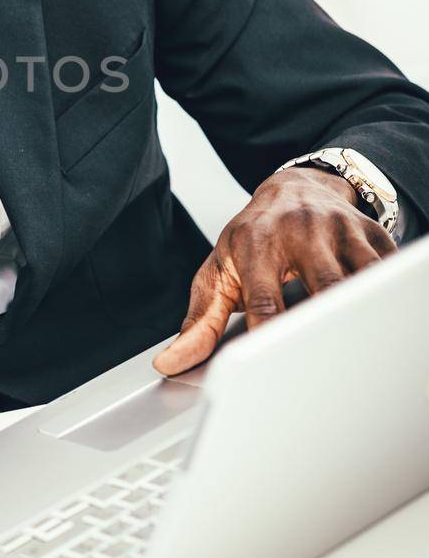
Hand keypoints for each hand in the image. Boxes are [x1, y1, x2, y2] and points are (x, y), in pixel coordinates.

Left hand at [153, 167, 396, 374]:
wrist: (293, 187)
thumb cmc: (253, 236)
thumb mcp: (219, 270)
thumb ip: (198, 320)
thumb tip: (170, 362)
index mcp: (257, 242)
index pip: (264, 299)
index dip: (268, 336)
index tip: (268, 370)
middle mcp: (301, 230)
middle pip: (325, 286)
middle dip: (326, 325)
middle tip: (321, 365)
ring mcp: (341, 230)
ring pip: (363, 278)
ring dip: (360, 311)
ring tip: (352, 343)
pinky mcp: (372, 234)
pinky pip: (389, 271)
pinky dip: (385, 296)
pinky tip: (374, 316)